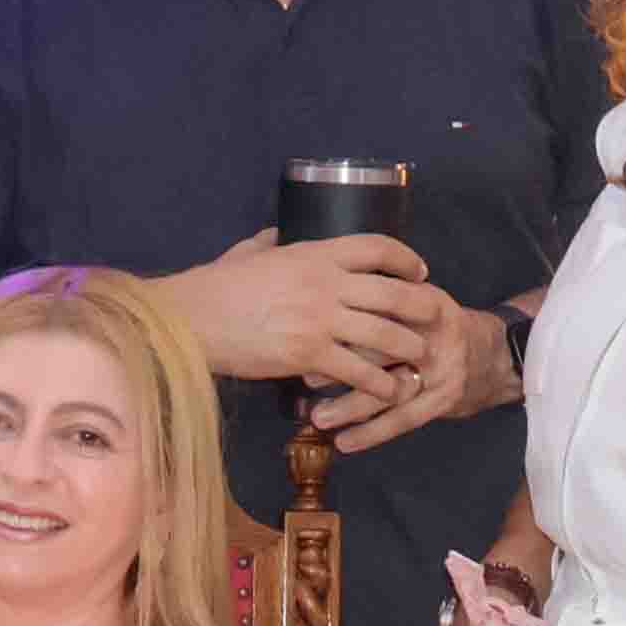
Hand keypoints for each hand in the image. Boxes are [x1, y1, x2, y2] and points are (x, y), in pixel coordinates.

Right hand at [172, 227, 437, 392]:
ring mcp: (319, 320)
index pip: (377, 247)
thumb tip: (282, 233)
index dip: (406, 258)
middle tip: (435, 318)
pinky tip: (389, 392)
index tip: (419, 271)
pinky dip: (380, 383)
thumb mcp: (249, 253)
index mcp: (313, 254)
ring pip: (385, 334)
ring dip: (408, 349)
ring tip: (418, 360)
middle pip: (394, 292)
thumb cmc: (216, 287)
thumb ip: (273, 243)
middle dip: (422, 306)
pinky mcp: (308, 355)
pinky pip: (359, 371)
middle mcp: (325, 283)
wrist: (191, 320)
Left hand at [318, 291, 516, 452]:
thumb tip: (315, 309)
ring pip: (391, 387)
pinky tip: (345, 443)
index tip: (308, 333)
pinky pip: (405, 419)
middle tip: (304, 376)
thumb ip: (377, 301)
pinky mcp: (446, 398)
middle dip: (342, 363)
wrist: (494, 355)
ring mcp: (443, 367)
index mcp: (420, 300)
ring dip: (351, 405)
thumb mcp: (414, 302)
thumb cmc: (436, 329)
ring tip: (318, 418)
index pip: (379, 308)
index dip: (342, 321)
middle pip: (383, 346)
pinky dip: (373, 433)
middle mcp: (433, 332)